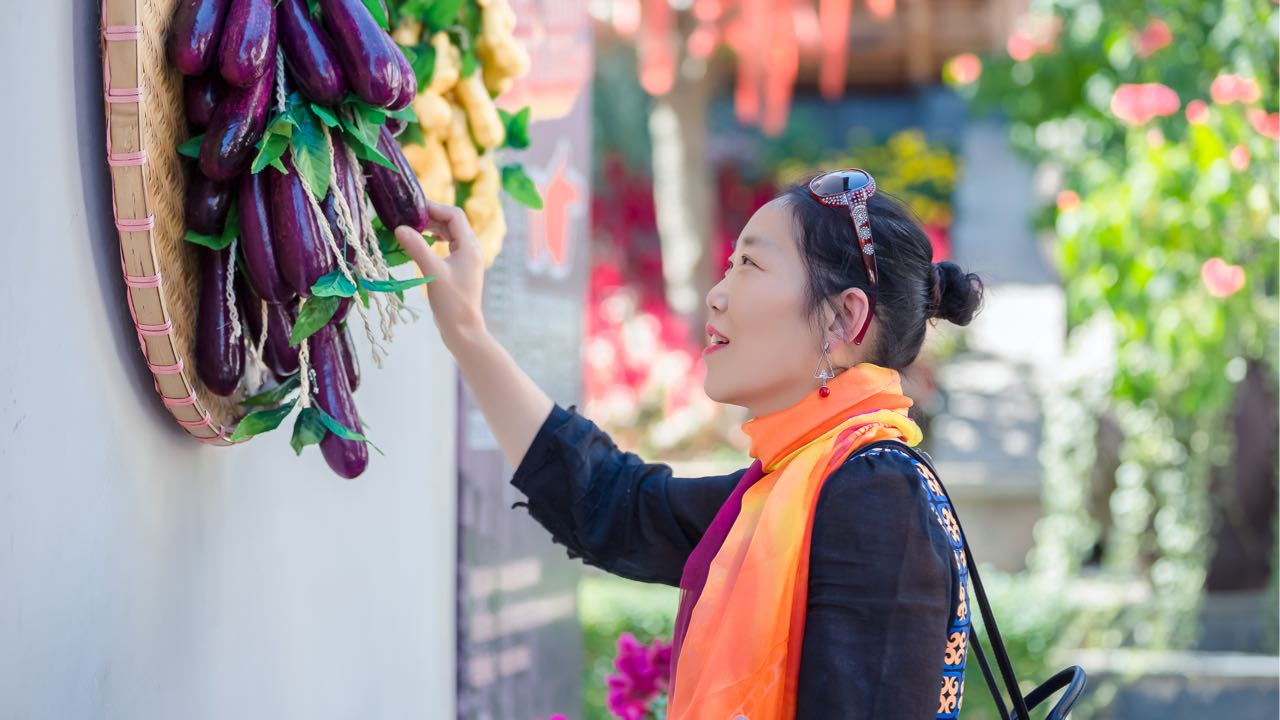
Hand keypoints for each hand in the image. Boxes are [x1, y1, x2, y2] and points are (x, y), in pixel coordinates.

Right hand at [394, 199, 486, 343]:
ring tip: (413, 228)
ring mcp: (467, 259)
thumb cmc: (451, 302)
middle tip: (409, 217)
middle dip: (432, 217)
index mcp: (470, 246)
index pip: (454, 215)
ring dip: (433, 228)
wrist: (463, 329)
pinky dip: (436, 240)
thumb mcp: (433, 272)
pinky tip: (423, 243)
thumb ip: (417, 248)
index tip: (413, 208)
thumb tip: (400, 228)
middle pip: (453, 222)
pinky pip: (449, 245)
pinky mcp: (461, 268)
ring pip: (451, 233)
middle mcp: (472, 249)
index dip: (435, 208)